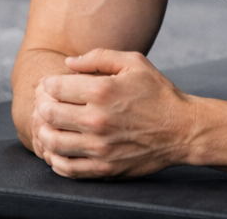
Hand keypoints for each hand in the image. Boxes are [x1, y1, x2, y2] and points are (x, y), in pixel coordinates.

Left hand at [31, 49, 196, 178]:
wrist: (182, 130)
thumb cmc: (158, 93)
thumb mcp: (133, 62)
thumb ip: (98, 57)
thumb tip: (68, 63)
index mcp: (102, 91)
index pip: (54, 88)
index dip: (48, 85)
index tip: (52, 86)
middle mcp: (98, 120)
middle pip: (49, 114)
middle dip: (43, 107)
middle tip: (48, 105)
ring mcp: (100, 147)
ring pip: (53, 143)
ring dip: (45, 133)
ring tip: (50, 127)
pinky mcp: (105, 168)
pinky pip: (67, 168)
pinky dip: (55, 160)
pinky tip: (58, 150)